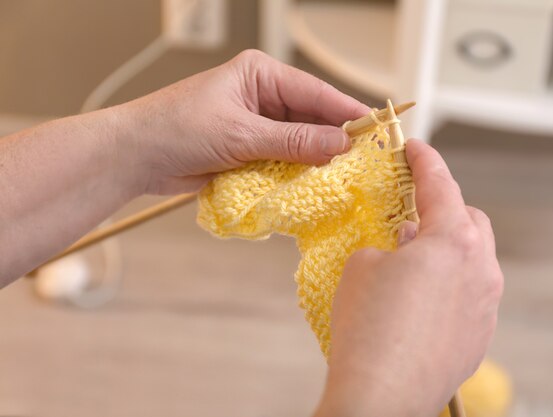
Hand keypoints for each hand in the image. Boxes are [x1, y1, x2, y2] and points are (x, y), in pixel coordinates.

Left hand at [115, 49, 369, 194]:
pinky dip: (295, 174)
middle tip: (364, 162)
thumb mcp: (241, 134)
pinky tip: (313, 186)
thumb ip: (293, 142)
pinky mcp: (249, 151)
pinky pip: (282, 161)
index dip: (346, 112)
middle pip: (310, 119)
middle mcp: (262, 97)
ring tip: (343, 178)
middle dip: (333, 140)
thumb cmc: (178, 128)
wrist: (135, 156)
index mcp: (260, 76)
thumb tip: (340, 144)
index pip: (315, 92)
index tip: (376, 130)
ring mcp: (256, 126)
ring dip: (314, 161)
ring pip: (298, 143)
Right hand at [314, 140, 502, 416]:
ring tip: (411, 263)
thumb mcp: (362, 267)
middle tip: (410, 215)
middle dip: (443, 210)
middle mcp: (481, 269)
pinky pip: (470, 295)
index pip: (441, 184)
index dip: (424, 160)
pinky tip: (419, 302)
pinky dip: (449, 285)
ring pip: (473, 260)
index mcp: (452, 240)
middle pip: (470, 221)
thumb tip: (400, 251)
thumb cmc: (369, 329)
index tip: (414, 148)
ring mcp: (486, 305)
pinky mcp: (480, 335)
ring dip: (446, 251)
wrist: (382, 396)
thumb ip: (385, 246)